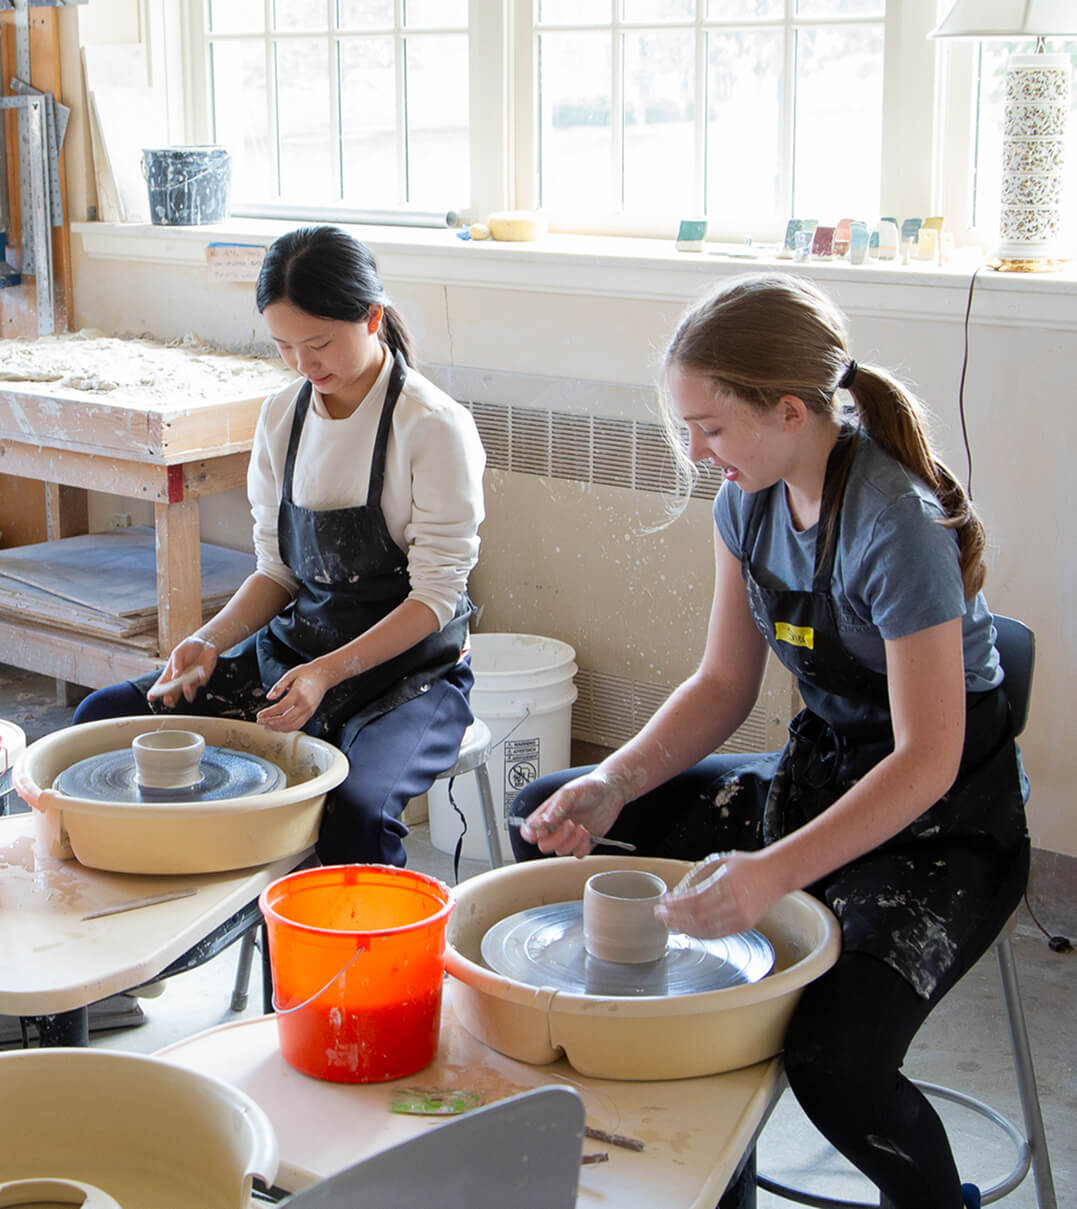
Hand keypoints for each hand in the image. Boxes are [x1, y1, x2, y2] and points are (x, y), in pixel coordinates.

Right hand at [149, 636, 217, 707]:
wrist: (203, 643)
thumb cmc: (188, 648)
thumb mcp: (178, 653)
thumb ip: (176, 665)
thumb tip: (174, 677)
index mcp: (171, 673)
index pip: (162, 685)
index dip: (155, 692)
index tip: (150, 697)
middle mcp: (180, 680)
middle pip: (174, 694)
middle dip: (170, 699)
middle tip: (168, 699)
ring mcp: (192, 681)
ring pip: (188, 693)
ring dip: (187, 692)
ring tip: (185, 686)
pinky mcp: (203, 679)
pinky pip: (201, 682)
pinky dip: (200, 679)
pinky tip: (200, 674)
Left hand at [256, 661, 332, 731]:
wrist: (323, 676)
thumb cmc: (307, 673)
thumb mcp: (290, 674)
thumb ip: (279, 686)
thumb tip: (269, 697)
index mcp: (299, 693)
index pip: (281, 708)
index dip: (268, 713)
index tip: (259, 715)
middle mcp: (305, 704)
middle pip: (286, 719)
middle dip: (270, 723)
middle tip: (260, 722)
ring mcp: (309, 711)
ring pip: (292, 725)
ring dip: (277, 728)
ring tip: (266, 726)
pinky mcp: (310, 714)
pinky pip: (297, 725)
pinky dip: (286, 728)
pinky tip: (278, 726)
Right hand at [519, 770, 628, 858]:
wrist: (611, 790)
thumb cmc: (589, 787)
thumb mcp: (570, 793)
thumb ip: (555, 808)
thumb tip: (542, 822)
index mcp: (546, 814)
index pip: (528, 831)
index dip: (532, 835)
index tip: (545, 828)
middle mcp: (555, 827)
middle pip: (544, 846)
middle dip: (557, 838)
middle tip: (570, 824)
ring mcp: (569, 836)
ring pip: (561, 851)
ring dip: (572, 841)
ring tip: (582, 827)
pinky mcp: (583, 843)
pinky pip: (577, 854)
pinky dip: (582, 846)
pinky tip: (589, 833)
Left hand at [655, 850, 781, 938]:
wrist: (776, 875)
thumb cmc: (748, 866)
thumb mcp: (719, 861)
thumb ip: (697, 876)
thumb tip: (677, 893)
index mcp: (727, 884)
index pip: (694, 900)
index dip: (676, 905)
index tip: (663, 903)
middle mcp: (735, 903)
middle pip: (697, 917)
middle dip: (675, 918)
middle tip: (661, 916)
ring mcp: (741, 917)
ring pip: (706, 929)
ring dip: (685, 927)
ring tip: (671, 923)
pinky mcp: (744, 926)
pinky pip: (717, 934)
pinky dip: (700, 933)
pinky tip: (688, 928)